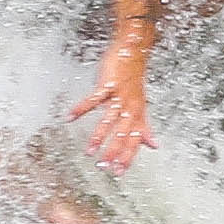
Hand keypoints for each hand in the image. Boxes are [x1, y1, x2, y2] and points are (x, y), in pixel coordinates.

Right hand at [66, 50, 155, 172]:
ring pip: (109, 120)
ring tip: (89, 151)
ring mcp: (120, 96)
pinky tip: (70, 117)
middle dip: (114, 152)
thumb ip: (144, 127)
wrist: (133, 51)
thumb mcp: (140, 106)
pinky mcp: (108, 84)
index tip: (118, 172)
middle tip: (104, 167)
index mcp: (138, 114)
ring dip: (98, 136)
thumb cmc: (133, 80)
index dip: (127, 157)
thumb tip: (154, 145)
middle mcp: (131, 107)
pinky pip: (93, 99)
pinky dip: (81, 108)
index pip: (134, 140)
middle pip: (123, 134)